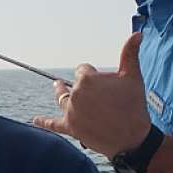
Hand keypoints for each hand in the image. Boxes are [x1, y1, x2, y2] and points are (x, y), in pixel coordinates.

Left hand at [32, 34, 152, 157]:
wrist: (131, 138)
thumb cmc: (133, 105)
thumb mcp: (133, 76)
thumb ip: (130, 53)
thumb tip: (137, 34)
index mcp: (86, 79)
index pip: (83, 70)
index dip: (93, 74)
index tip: (104, 83)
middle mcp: (75, 94)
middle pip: (74, 85)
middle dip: (83, 86)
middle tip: (90, 91)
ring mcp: (71, 111)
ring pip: (62, 98)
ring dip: (59, 91)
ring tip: (56, 86)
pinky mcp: (71, 128)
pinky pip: (53, 124)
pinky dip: (44, 122)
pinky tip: (35, 120)